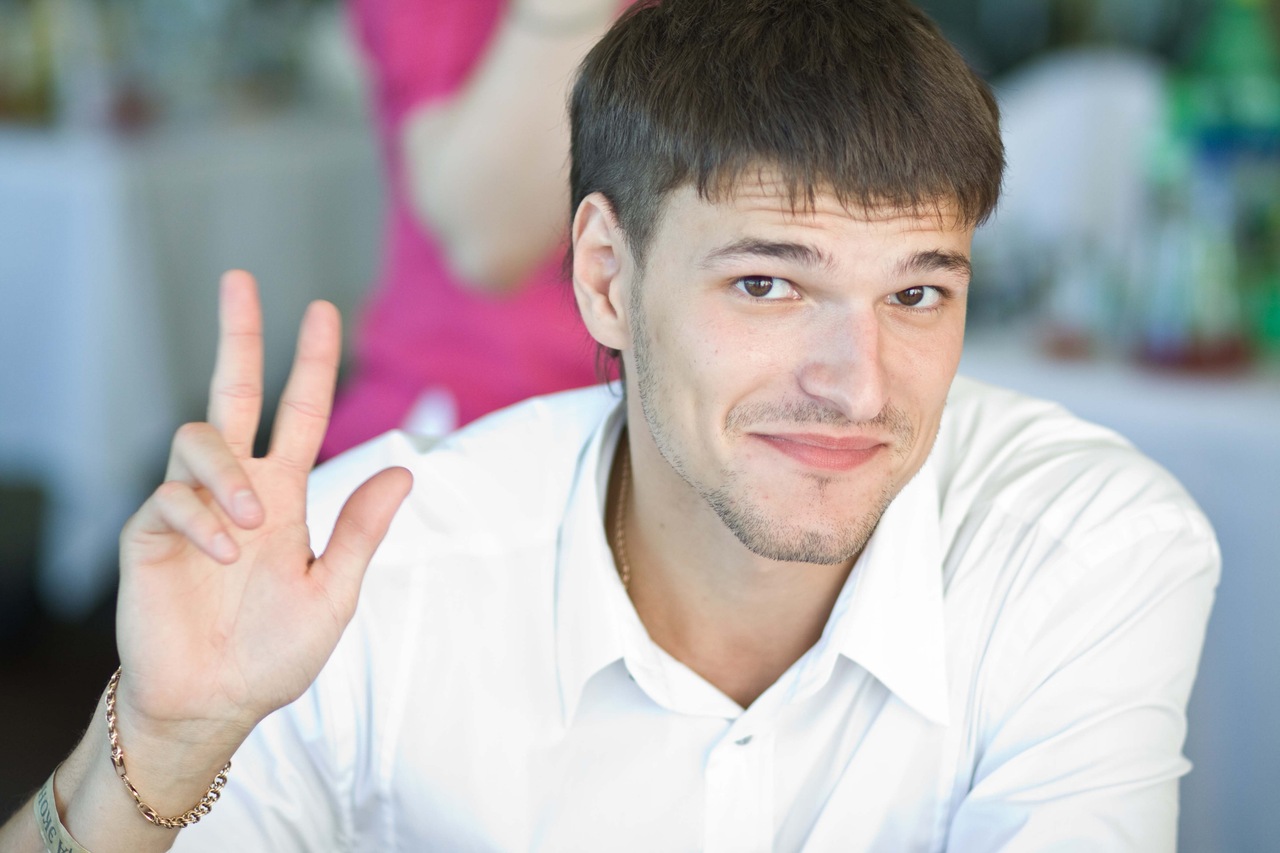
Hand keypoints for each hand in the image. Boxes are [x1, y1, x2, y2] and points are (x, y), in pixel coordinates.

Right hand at [114, 271, 411, 747]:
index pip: (297, 412)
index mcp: (283, 494)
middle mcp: (237, 488)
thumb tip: (404, 468)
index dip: (310, 363)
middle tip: (241, 281)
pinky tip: (223, 555)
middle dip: (238, 336)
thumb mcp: (333, 593)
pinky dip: (202, 518)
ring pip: (199, 439)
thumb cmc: (272, 652)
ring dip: (230, 472)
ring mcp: (191, 507)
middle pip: (233, 392)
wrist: (213, 702)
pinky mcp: (150, 533)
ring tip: (253, 522)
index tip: (322, 311)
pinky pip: (171, 497)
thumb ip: (361, 532)